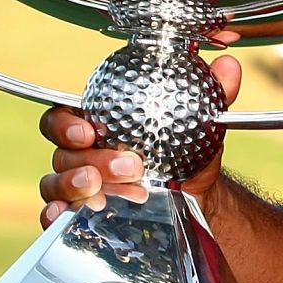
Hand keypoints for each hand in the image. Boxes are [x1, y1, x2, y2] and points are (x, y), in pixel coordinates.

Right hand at [36, 28, 241, 226]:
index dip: (65, 124)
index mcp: (99, 124)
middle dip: (90, 161)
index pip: (62, 118)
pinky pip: (55, 214)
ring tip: (115, 192)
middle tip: (129, 167)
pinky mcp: (79, 214)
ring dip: (79, 188)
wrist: (196, 195)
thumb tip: (228, 67)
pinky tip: (68, 215)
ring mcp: (77, 186)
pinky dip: (57, 214)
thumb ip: (214, 93)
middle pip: (63, 154)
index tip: (88, 132)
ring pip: (56, 184)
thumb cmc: (185, 151)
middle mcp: (81, 153)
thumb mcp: (201, 122)